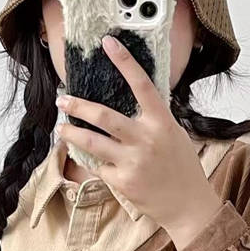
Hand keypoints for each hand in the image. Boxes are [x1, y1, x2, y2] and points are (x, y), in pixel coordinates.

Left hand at [56, 33, 222, 250]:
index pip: (142, 85)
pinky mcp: (122, 182)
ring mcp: (132, 162)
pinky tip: (92, 160)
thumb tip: (133, 104)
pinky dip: (94, 162)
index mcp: (161, 123)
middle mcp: (145, 139)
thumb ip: (154, 120)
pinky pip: (99, 167)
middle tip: (62, 99)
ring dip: (72, 134)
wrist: (187, 206)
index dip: (125, 62)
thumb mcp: (174, 136)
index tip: (109, 43)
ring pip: (92, 142)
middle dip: (78, 106)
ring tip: (62, 128)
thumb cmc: (181, 169)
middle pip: (104, 116)